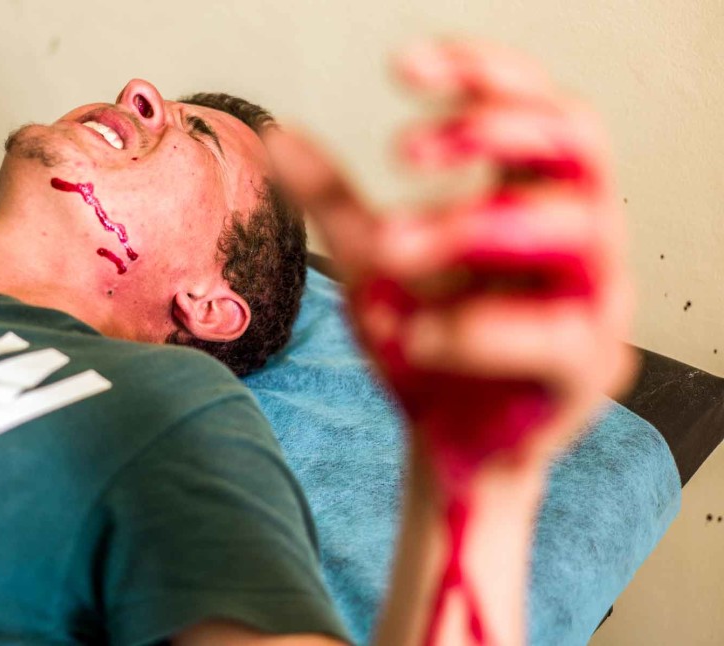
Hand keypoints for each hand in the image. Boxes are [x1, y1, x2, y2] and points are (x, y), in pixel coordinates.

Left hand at [267, 40, 635, 480]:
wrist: (446, 444)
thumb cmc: (424, 345)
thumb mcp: (371, 264)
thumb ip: (333, 200)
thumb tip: (278, 133)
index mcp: (531, 195)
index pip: (534, 104)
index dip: (482, 73)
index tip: (403, 68)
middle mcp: (578, 234)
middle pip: (575, 140)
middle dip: (490, 131)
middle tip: (402, 150)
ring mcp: (594, 298)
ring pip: (569, 228)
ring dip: (469, 226)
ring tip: (387, 248)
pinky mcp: (587, 369)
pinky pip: (552, 333)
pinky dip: (476, 329)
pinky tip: (412, 335)